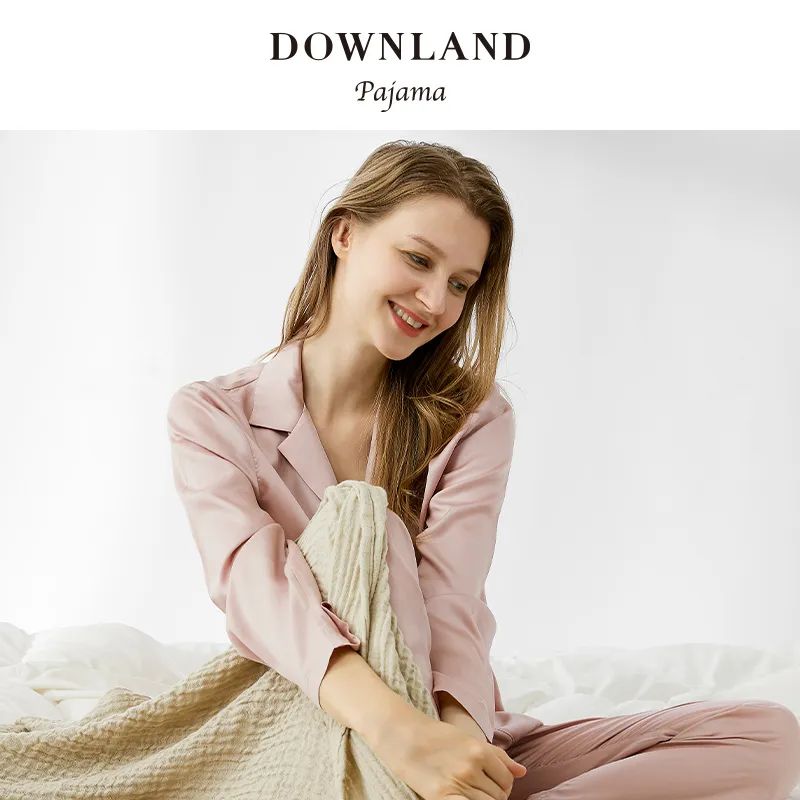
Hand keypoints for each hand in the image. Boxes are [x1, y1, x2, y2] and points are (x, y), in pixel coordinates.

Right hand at [368, 710, 526, 799]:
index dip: (503, 784)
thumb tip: (522, 772)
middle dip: (494, 795)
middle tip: (480, 789)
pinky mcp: (444, 797)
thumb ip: (497, 755)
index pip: (507, 778)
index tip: (493, 783)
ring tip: (470, 794)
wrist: (402, 736)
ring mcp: (458, 783)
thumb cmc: (435, 736)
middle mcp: (472, 766)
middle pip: (499, 795)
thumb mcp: (467, 738)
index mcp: (479, 749)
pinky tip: (465, 799)